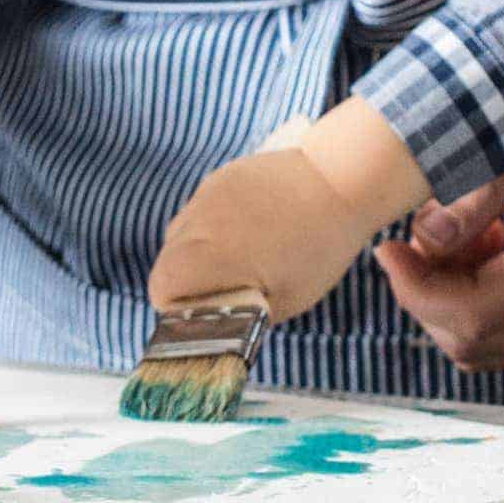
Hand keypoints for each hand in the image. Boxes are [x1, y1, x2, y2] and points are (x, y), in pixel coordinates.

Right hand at [149, 97, 430, 320]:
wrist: (341, 179)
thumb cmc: (319, 246)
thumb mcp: (286, 300)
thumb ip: (243, 315)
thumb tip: (223, 325)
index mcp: (208, 256)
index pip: (162, 287)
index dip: (175, 307)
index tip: (203, 312)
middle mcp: (197, 222)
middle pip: (167, 260)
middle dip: (186, 280)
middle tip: (221, 290)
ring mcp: (206, 194)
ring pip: (181, 233)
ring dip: (196, 251)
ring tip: (237, 257)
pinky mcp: (220, 177)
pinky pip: (200, 210)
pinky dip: (212, 226)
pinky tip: (247, 229)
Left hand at [375, 126, 503, 370]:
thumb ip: (480, 189)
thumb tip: (425, 241)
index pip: (472, 314)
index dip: (412, 291)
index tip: (386, 248)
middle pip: (476, 341)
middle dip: (428, 295)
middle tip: (420, 237)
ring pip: (497, 344)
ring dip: (456, 298)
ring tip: (466, 231)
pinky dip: (489, 299)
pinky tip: (496, 241)